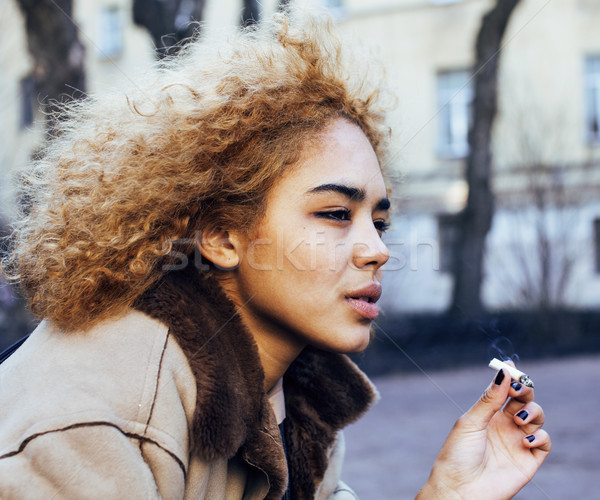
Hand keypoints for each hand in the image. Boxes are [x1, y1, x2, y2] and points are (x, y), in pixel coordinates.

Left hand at [416, 367, 550, 499]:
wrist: (460, 488)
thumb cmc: (458, 455)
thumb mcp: (471, 422)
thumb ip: (489, 399)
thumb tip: (503, 373)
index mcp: (488, 413)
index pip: (504, 390)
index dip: (510, 377)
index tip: (512, 367)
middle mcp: (504, 424)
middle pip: (523, 399)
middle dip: (524, 390)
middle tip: (518, 389)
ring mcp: (517, 440)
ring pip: (536, 416)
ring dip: (532, 411)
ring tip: (517, 420)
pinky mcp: (528, 459)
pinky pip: (544, 441)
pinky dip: (540, 436)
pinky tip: (524, 439)